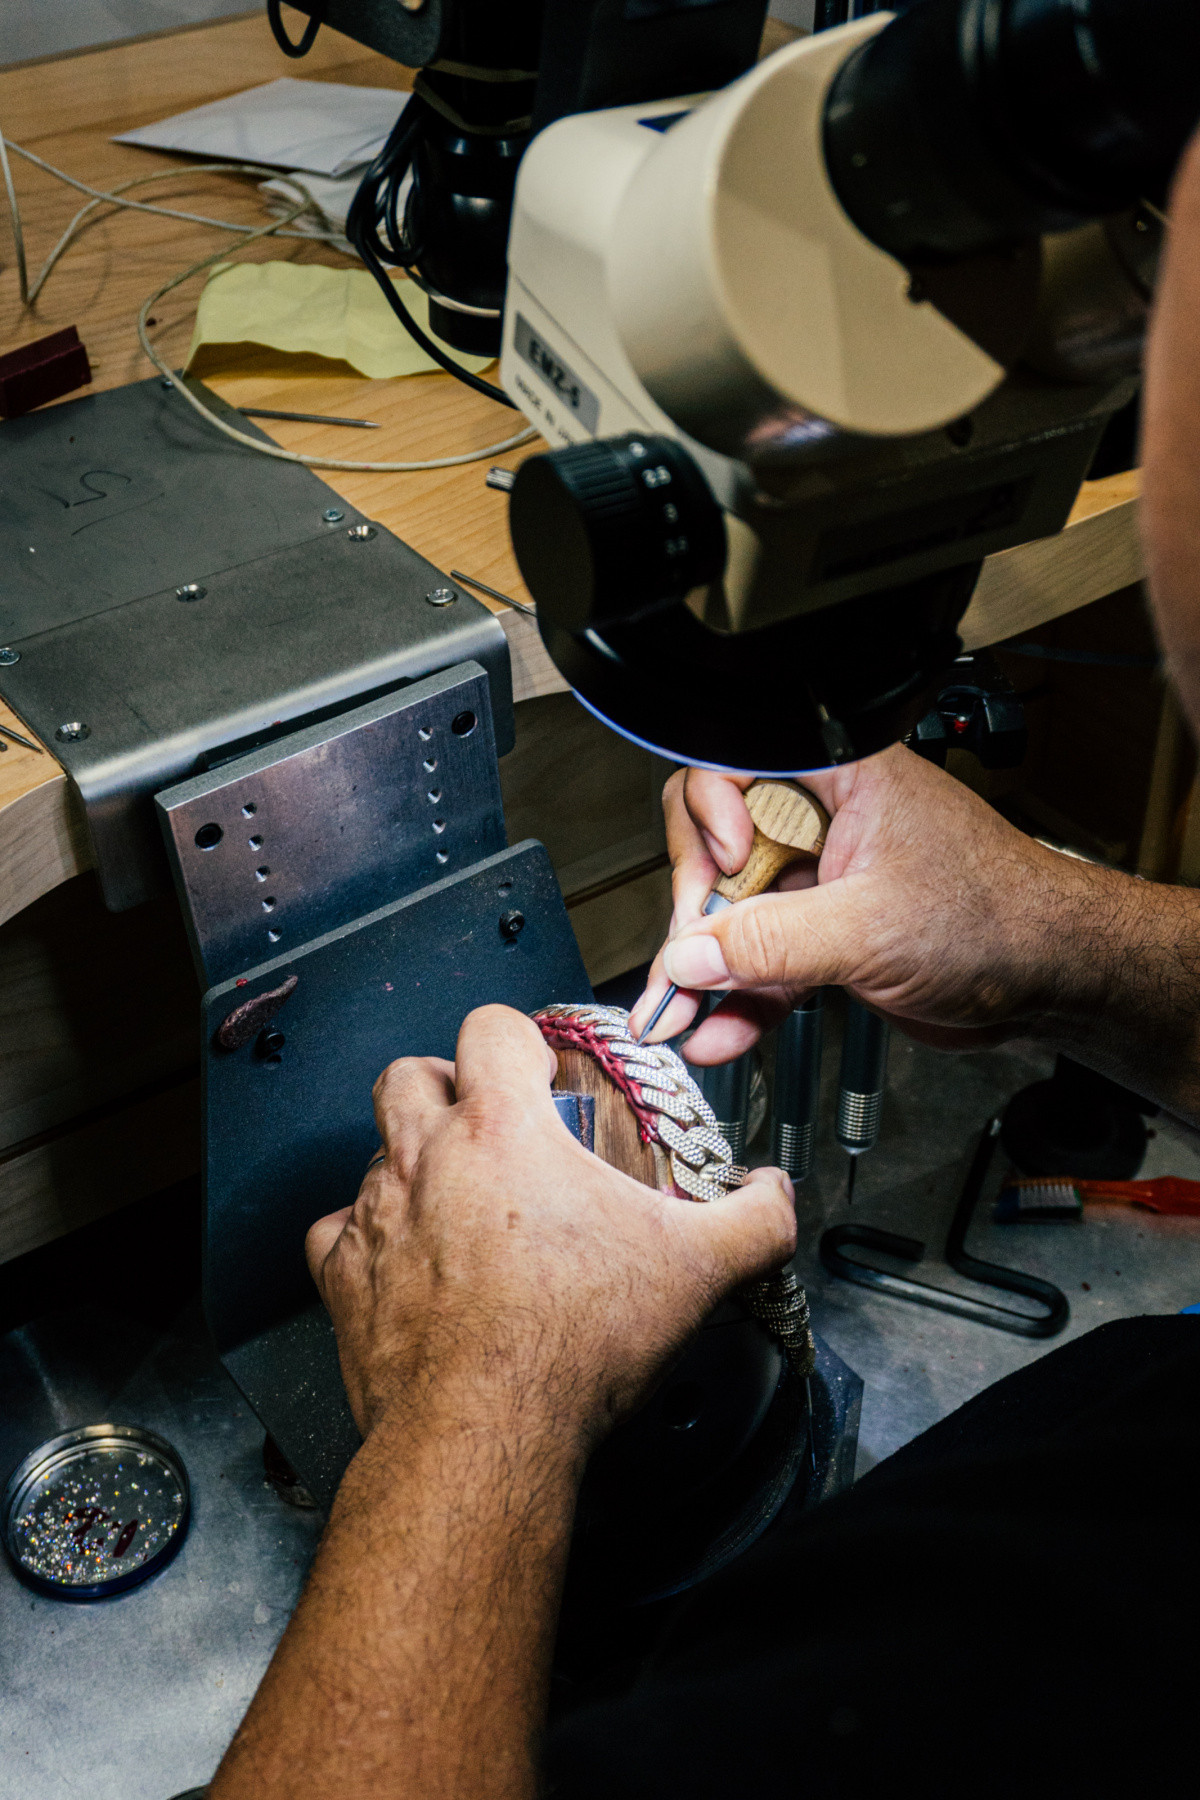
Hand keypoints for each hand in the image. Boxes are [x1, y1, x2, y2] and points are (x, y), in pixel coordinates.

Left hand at [305, 1004, 795, 1450]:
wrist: (487, 1432)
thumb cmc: (574, 1343)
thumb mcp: (698, 1269)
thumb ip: (753, 1218)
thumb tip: (775, 1196)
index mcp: (504, 1130)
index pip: (488, 1027)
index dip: (517, 1037)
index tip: (541, 1069)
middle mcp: (427, 1159)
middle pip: (407, 1074)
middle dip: (443, 1084)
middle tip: (483, 1120)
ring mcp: (377, 1218)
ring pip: (371, 1151)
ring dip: (408, 1162)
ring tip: (453, 1198)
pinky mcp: (345, 1280)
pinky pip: (335, 1232)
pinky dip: (364, 1238)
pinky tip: (403, 1259)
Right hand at [630, 745, 1116, 1065]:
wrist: (1051, 981)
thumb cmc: (1001, 917)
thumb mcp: (872, 926)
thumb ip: (773, 942)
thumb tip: (690, 956)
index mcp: (837, 776)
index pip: (729, 766)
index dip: (711, 816)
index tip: (729, 866)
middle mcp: (820, 820)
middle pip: (715, 848)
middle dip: (692, 914)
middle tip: (688, 963)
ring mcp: (819, 880)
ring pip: (731, 916)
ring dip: (702, 973)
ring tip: (678, 1018)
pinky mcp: (823, 937)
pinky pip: (760, 963)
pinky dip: (738, 1001)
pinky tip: (717, 1033)